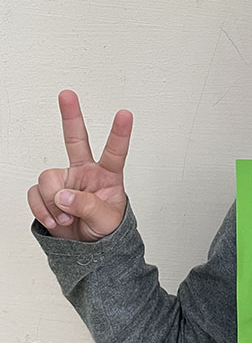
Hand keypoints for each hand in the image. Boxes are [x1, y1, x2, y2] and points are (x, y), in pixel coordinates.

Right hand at [27, 90, 132, 241]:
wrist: (88, 248)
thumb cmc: (105, 228)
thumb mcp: (106, 221)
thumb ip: (88, 207)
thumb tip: (63, 196)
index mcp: (108, 175)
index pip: (116, 152)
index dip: (120, 134)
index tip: (125, 114)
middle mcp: (85, 172)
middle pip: (77, 140)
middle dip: (71, 117)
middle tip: (67, 94)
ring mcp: (65, 180)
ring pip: (48, 179)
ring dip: (54, 204)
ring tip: (66, 219)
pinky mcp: (47, 191)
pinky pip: (35, 194)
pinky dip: (42, 211)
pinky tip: (54, 221)